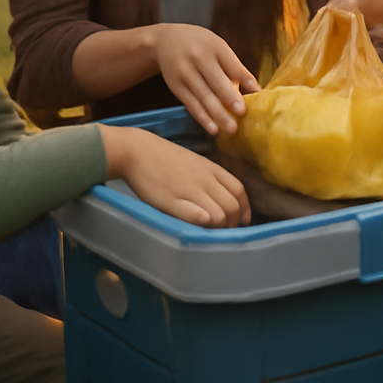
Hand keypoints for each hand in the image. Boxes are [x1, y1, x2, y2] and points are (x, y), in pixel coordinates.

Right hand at [99, 125, 250, 226]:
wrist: (138, 151)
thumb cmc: (166, 158)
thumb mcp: (195, 162)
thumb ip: (211, 178)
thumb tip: (223, 198)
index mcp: (212, 169)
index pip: (239, 191)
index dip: (244, 209)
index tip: (243, 221)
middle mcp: (205, 180)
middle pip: (232, 207)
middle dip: (233, 223)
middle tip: (225, 230)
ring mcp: (189, 191)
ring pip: (218, 215)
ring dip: (219, 228)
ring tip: (212, 232)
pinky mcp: (172, 202)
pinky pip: (195, 215)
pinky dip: (203, 222)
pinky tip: (201, 225)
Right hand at [149, 23, 259, 135]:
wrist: (165, 40)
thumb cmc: (200, 45)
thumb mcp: (217, 46)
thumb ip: (233, 66)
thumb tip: (252, 90)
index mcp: (214, 47)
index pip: (232, 65)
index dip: (244, 79)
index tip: (256, 92)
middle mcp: (198, 59)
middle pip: (216, 82)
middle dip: (230, 98)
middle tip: (242, 113)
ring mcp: (185, 73)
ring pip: (203, 97)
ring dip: (218, 114)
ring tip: (231, 128)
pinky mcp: (176, 87)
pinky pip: (191, 104)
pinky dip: (202, 117)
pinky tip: (213, 128)